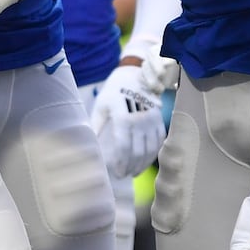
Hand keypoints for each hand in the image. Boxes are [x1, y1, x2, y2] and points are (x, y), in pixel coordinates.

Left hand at [89, 62, 165, 178]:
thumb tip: (90, 147)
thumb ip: (97, 127)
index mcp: (123, 116)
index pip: (123, 146)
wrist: (133, 74)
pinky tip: (146, 160)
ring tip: (134, 171)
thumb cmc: (113, 92)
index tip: (117, 173)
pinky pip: (160, 141)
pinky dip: (154, 153)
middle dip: (131, 166)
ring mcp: (152, 119)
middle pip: (138, 151)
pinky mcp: (159, 118)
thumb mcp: (101, 107)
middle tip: (124, 175)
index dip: (120, 162)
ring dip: (143, 163)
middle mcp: (140, 119)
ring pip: (151, 149)